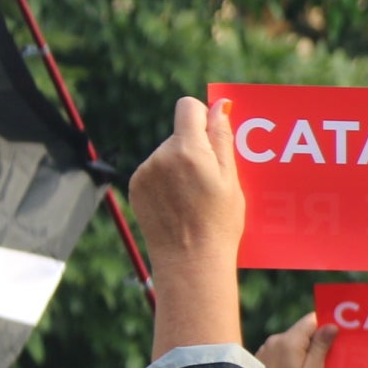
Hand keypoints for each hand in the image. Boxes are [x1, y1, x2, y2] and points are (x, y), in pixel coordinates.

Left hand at [128, 96, 247, 353]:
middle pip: (179, 134)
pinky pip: (154, 171)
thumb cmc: (219, 222)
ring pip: (166, 153)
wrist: (190, 260)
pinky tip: (178, 203)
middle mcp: (161, 156)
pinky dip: (166, 181)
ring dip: (180, 165)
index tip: (212, 134)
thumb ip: (222, 139)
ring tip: (194, 197)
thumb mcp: (231, 179)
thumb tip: (217, 107)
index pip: (187, 107)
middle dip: (195, 148)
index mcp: (188, 150)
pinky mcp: (136, 186)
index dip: (202, 116)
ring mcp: (145, 172)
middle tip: (210, 180)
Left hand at [258, 313, 338, 367]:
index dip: (325, 324)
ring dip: (303, 351)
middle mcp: (275, 340)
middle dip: (316, 341)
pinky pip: (281, 352)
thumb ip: (321, 347)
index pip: (311, 320)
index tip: (337, 336)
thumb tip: (331, 326)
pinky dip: (291, 358)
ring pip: (291, 342)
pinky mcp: (260, 359)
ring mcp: (266, 349)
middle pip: (301, 332)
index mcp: (289, 340)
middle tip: (330, 357)